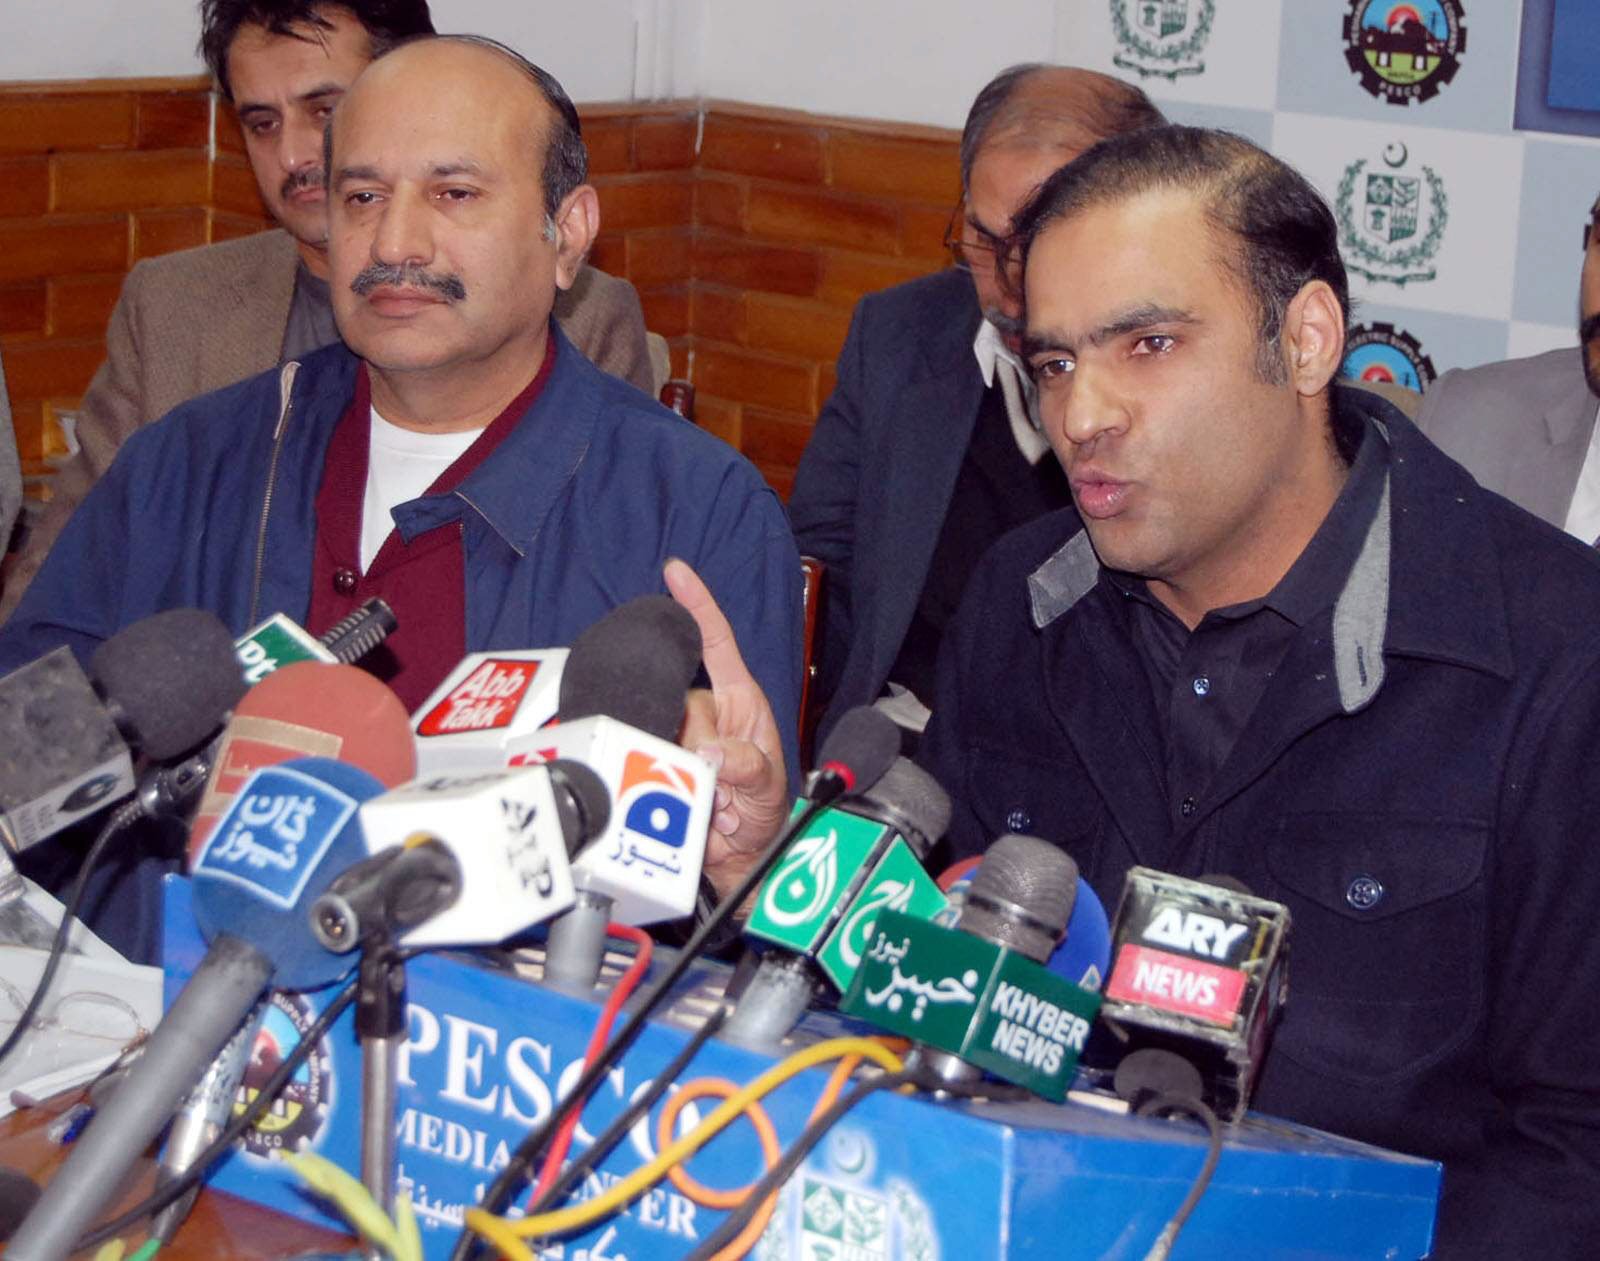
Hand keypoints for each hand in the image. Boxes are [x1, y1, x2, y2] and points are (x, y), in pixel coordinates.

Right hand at [664, 558, 789, 899]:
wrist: (739, 858)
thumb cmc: (763, 813)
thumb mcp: (769, 787)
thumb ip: (748, 767)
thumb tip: (712, 753)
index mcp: (740, 701)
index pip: (717, 643)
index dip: (698, 606)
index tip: (676, 570)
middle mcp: (707, 712)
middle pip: (683, 698)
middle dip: (700, 741)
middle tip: (724, 784)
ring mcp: (679, 736)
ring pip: (661, 730)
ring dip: (685, 771)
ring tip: (712, 800)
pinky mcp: (655, 761)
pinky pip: (644, 758)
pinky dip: (660, 783)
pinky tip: (688, 803)